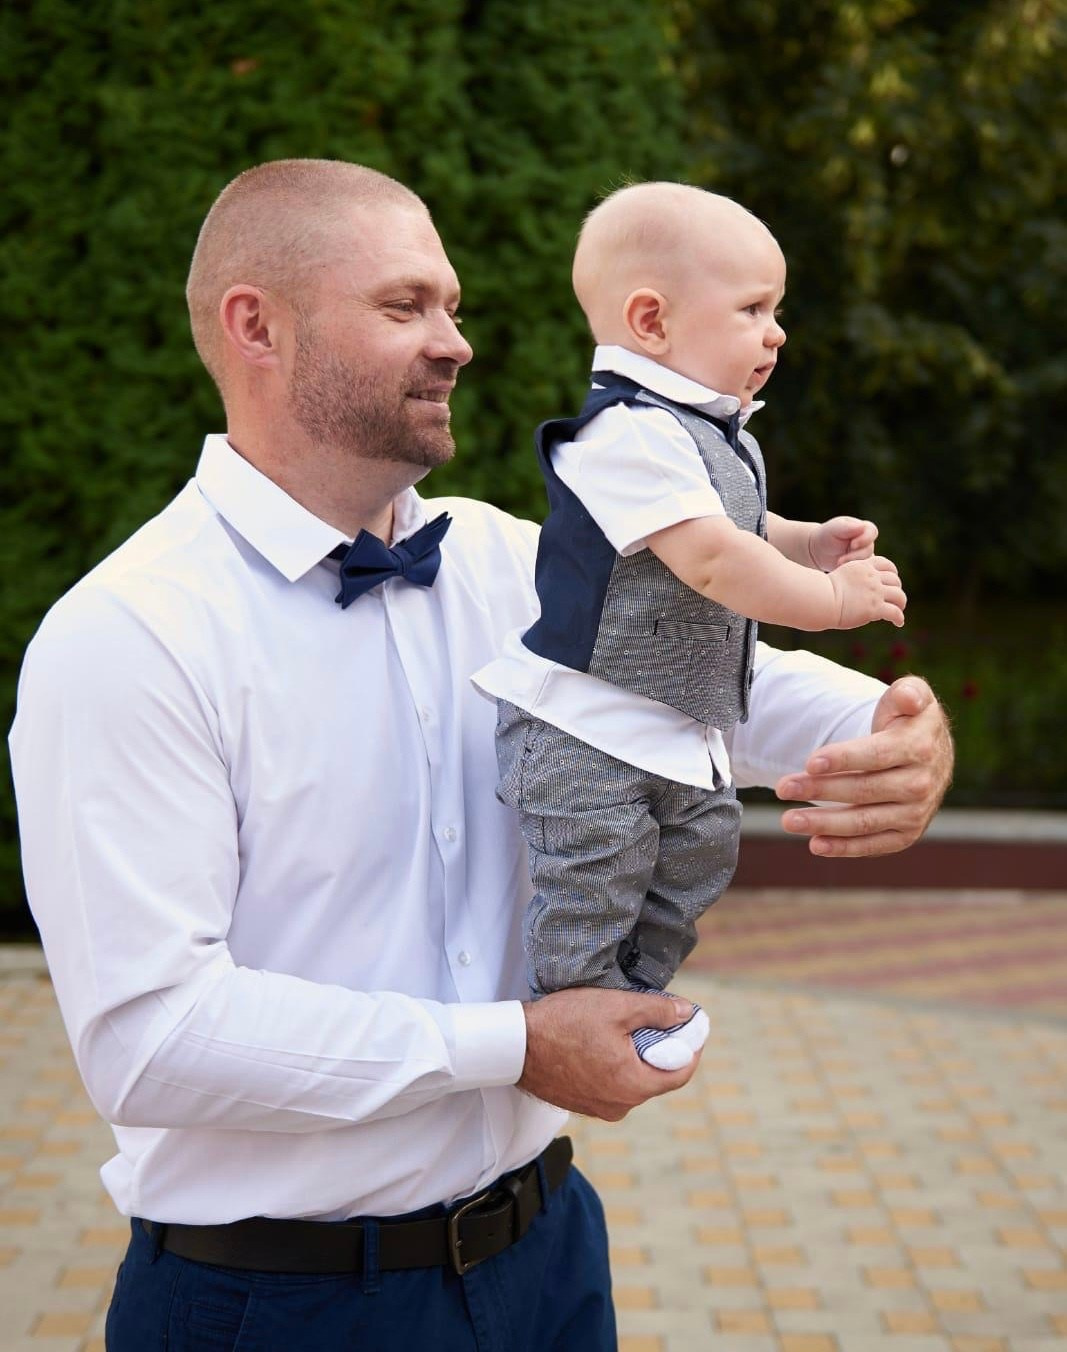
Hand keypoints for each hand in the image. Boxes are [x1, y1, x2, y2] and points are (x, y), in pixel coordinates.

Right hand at [518, 987, 700, 1119]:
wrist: (514, 1045)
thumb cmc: (562, 1024)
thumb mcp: (615, 1007)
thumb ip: (656, 1011)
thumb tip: (686, 1013)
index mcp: (632, 1085)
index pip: (681, 1073)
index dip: (692, 1048)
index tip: (692, 1026)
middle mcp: (620, 1105)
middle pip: (657, 1077)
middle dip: (664, 1048)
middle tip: (660, 1019)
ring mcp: (600, 1108)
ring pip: (634, 1081)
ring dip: (639, 1057)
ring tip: (628, 1027)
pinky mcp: (583, 1103)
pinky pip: (613, 1085)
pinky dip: (618, 1065)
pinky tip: (605, 1042)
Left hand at [775, 677, 952, 856]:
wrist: (930, 752)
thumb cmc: (909, 720)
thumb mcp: (913, 696)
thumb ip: (910, 692)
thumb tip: (909, 698)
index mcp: (919, 748)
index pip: (876, 756)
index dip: (843, 760)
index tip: (810, 763)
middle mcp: (921, 784)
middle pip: (864, 790)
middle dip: (820, 790)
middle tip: (783, 788)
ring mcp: (915, 813)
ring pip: (864, 821)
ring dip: (824, 823)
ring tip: (788, 820)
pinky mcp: (906, 834)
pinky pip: (873, 845)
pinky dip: (843, 847)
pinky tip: (814, 844)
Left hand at [809, 516, 878, 570]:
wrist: (819, 549)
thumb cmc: (827, 534)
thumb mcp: (835, 528)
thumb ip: (848, 527)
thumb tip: (862, 526)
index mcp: (863, 528)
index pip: (872, 532)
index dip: (865, 539)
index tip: (852, 545)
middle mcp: (867, 542)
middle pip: (869, 550)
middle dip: (855, 556)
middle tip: (840, 560)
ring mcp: (865, 555)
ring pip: (868, 562)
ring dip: (852, 565)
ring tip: (838, 564)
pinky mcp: (861, 567)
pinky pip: (864, 572)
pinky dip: (853, 573)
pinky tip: (842, 570)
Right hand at [828, 556, 905, 627]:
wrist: (820, 599)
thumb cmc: (822, 592)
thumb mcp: (840, 577)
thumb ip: (852, 580)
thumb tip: (852, 589)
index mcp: (863, 567)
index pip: (885, 564)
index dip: (891, 573)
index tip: (891, 581)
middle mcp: (872, 578)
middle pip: (895, 580)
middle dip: (896, 588)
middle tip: (895, 599)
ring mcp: (875, 593)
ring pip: (899, 596)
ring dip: (901, 603)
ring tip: (899, 609)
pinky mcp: (875, 608)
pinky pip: (895, 612)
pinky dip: (899, 618)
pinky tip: (898, 623)